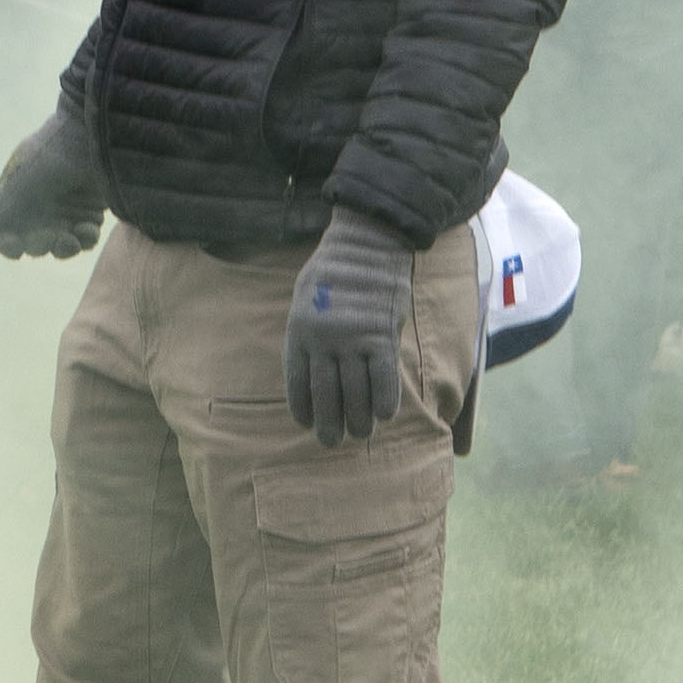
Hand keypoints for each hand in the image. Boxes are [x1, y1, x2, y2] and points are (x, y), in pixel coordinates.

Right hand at [0, 109, 107, 259]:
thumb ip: (1, 205)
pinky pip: (86, 238)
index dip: (7, 245)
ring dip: (64, 249)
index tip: (16, 250)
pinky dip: (86, 238)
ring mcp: (66, 212)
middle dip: (39, 245)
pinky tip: (87, 227)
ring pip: (61, 245)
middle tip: (48, 238)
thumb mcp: (22, 179)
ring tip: (70, 241)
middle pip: (34, 243)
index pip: (5, 233)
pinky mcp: (90, 212)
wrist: (90, 134)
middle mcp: (39, 209)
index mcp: (16, 200)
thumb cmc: (51, 153)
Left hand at [282, 208, 418, 443]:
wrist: (367, 241)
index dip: (302, 407)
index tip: (307, 424)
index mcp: (299, 330)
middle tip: (332, 442)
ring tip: (360, 433)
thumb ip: (308, 331)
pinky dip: (384, 400)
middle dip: (329, 423)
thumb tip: (315, 364)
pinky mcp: (381, 335)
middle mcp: (323, 340)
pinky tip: (385, 415)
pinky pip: (383, 378)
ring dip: (358, 419)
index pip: (298, 381)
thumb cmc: (335, 268)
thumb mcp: (305, 296)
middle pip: (326, 394)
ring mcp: (352, 339)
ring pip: (355, 392)